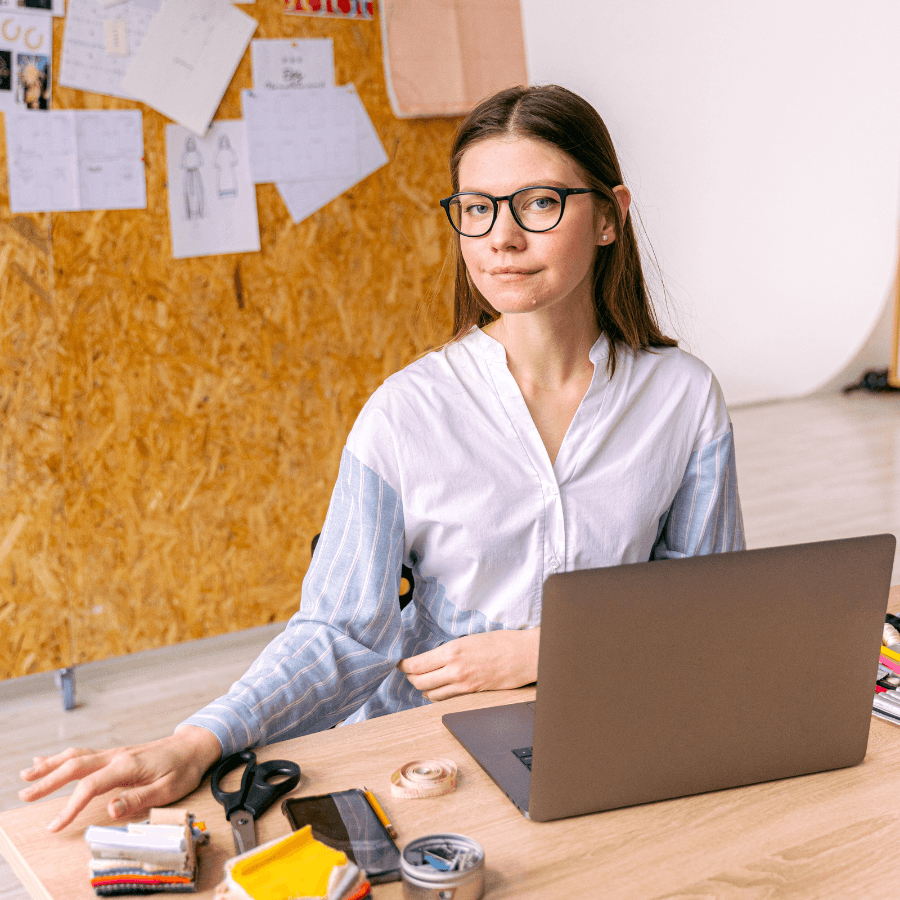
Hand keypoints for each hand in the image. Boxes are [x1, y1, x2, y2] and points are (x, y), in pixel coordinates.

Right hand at [17, 726, 221, 831]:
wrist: (194, 745)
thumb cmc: (183, 768)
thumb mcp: (168, 789)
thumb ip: (138, 798)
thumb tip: (110, 808)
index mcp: (127, 766)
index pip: (90, 786)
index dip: (70, 806)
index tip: (54, 824)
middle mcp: (117, 756)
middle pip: (75, 765)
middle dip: (47, 780)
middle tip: (24, 794)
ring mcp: (115, 753)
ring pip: (76, 756)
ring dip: (50, 765)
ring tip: (27, 774)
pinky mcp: (116, 755)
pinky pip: (84, 754)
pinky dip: (63, 757)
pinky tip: (48, 760)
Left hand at [398, 628, 538, 701]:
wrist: (523, 655)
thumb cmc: (500, 642)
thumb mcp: (469, 639)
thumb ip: (449, 651)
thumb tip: (431, 658)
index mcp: (452, 651)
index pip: (417, 664)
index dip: (404, 666)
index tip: (400, 663)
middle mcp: (454, 670)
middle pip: (419, 681)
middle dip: (411, 677)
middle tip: (410, 671)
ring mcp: (463, 685)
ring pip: (430, 693)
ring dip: (423, 687)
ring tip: (423, 680)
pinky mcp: (471, 694)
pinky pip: (445, 699)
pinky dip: (437, 695)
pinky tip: (438, 688)